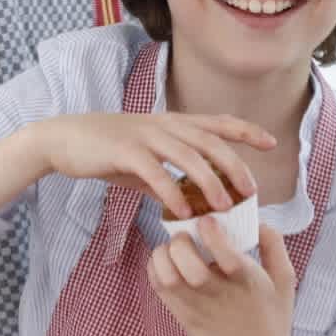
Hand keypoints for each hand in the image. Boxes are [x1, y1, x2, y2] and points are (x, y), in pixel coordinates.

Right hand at [31, 112, 273, 220]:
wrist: (64, 140)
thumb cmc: (107, 151)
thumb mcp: (144, 162)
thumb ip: (168, 178)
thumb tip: (189, 202)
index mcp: (173, 124)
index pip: (218, 123)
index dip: (246, 131)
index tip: (270, 141)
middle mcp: (164, 126)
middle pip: (210, 141)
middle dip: (234, 165)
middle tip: (251, 190)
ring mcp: (145, 136)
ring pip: (187, 155)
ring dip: (208, 181)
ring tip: (223, 206)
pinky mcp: (125, 151)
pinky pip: (154, 172)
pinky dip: (171, 191)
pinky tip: (181, 212)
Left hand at [149, 221, 298, 335]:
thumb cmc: (271, 319)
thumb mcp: (285, 281)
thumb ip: (274, 246)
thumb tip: (259, 222)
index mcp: (247, 282)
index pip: (225, 255)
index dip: (211, 232)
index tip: (208, 221)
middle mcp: (220, 296)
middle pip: (190, 268)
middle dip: (181, 243)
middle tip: (186, 237)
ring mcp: (198, 309)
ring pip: (168, 278)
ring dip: (164, 255)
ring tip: (172, 249)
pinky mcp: (184, 318)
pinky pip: (160, 289)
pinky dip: (156, 269)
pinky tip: (166, 262)